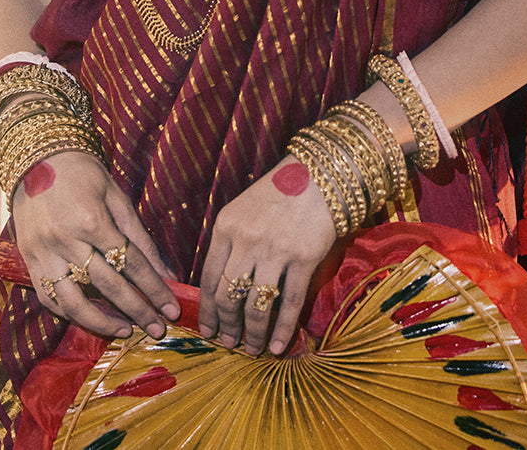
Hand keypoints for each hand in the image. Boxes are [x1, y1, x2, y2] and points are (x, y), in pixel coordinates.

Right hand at [12, 150, 179, 338]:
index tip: (171, 309)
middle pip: (108, 286)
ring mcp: (44, 254)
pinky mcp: (28, 260)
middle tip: (158, 329)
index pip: (130, 264)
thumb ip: (139, 235)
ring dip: (102, 323)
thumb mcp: (116, 195)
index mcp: (92, 221)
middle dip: (137, 310)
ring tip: (126, 331)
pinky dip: (70, 313)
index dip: (154, 289)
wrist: (37, 157)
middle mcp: (66, 241)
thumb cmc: (83, 173)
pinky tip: (91, 318)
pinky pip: (50, 298)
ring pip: (74, 302)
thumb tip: (165, 270)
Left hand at [197, 156, 336, 356]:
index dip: (207, 310)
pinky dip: (282, 330)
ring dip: (252, 334)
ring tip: (251, 350)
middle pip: (228, 296)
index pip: (208, 279)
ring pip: (256, 306)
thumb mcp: (242, 210)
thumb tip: (221, 287)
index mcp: (226, 227)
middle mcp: (246, 241)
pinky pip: (289, 303)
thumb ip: (230, 243)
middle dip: (226, 326)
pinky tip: (278, 347)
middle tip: (228, 343)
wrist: (318, 176)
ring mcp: (275, 251)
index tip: (208, 329)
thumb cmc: (278, 193)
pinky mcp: (304, 259)